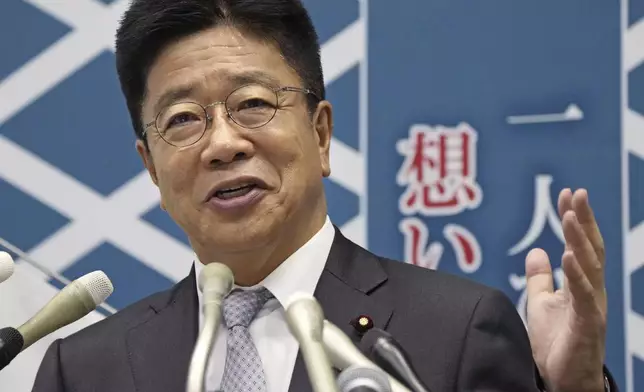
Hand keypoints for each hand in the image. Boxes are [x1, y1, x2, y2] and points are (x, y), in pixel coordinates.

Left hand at [525, 188, 606, 391]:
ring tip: (570, 216)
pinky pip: (584, 297)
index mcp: (581, 284)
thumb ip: (540, 278)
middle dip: (583, 220)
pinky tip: (568, 256)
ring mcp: (592, 307)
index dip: (575, 219)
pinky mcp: (587, 325)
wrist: (561, 380)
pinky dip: (577, 275)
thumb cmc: (555, 343)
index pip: (581, 244)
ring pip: (590, 268)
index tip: (567, 194)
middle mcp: (592, 291)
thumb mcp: (540, 303)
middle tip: (576, 194)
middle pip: (590, 249)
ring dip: (579, 240)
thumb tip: (537, 251)